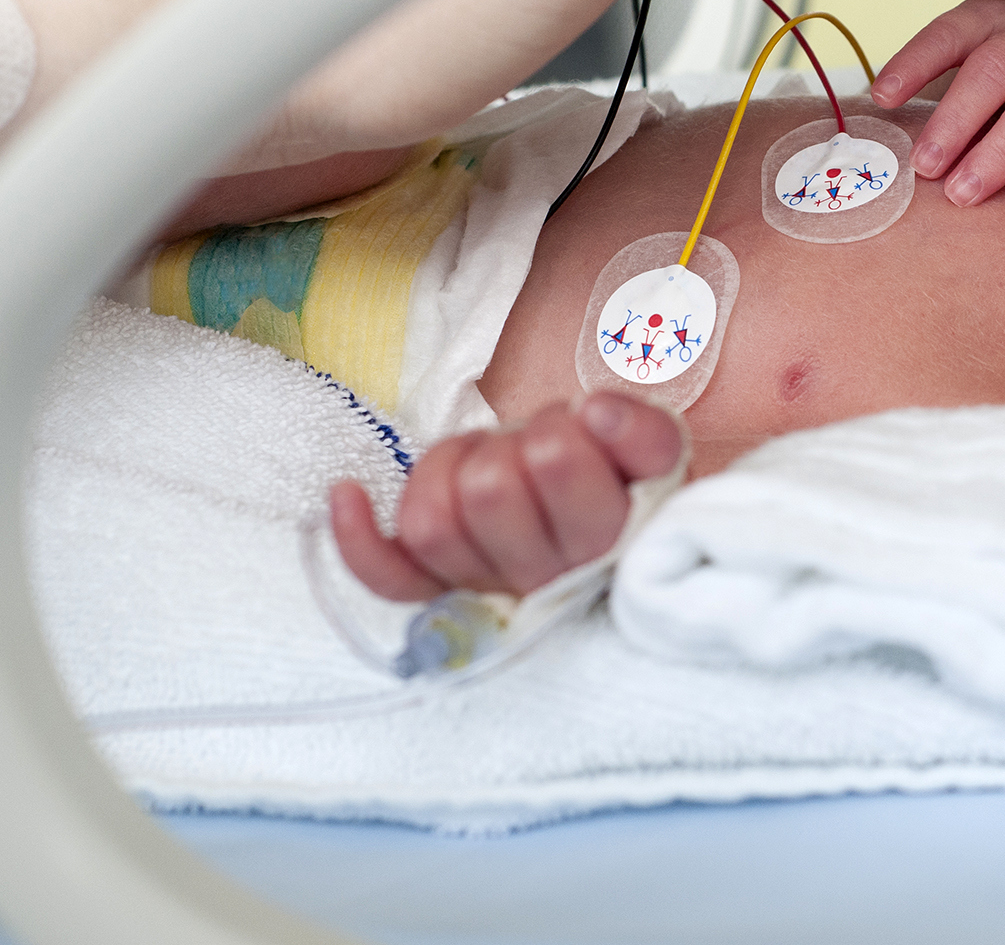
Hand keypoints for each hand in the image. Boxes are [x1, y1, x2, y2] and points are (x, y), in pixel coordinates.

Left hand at [331, 393, 684, 600]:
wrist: (618, 524)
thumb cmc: (629, 482)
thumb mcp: (657, 453)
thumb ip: (642, 434)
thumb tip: (597, 414)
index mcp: (603, 544)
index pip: (554, 466)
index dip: (560, 429)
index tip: (589, 424)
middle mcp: (541, 580)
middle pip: (486, 492)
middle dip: (509, 446)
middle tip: (542, 445)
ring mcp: (484, 588)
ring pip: (431, 525)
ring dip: (452, 469)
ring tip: (492, 457)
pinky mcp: (441, 590)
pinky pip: (388, 578)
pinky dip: (358, 540)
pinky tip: (347, 495)